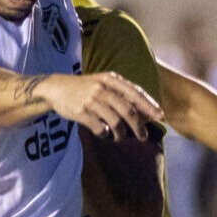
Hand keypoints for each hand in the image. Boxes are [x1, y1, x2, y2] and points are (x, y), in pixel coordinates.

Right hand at [38, 72, 161, 139]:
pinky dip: (105, 134)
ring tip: (119, 137)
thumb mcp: (104, 84)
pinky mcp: (81, 112)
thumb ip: (122, 95)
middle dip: (138, 126)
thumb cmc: (85, 88)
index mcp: (111, 79)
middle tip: (143, 137)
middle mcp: (103, 88)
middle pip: (128, 110)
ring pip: (115, 121)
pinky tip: (104, 134)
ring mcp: (91, 100)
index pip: (135, 93)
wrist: (56, 88)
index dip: (149, 106)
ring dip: (121, 134)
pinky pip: (99, 128)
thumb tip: (145, 113)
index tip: (160, 116)